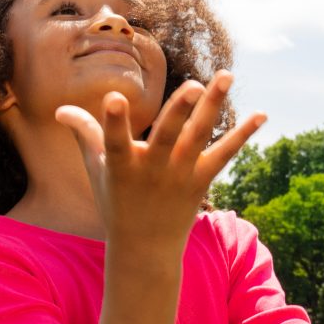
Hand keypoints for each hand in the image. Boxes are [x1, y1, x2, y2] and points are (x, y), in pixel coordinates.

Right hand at [55, 71, 263, 247]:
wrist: (145, 248)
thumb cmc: (116, 202)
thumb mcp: (97, 170)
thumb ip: (85, 135)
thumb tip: (60, 109)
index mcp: (121, 167)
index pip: (115, 142)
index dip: (113, 121)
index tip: (113, 98)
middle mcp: (154, 170)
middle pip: (168, 136)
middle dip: (180, 110)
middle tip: (194, 84)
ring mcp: (181, 175)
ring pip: (199, 136)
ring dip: (213, 106)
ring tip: (227, 75)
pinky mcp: (202, 179)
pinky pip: (225, 153)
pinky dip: (243, 134)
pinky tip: (262, 114)